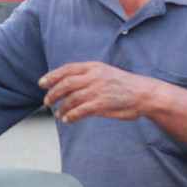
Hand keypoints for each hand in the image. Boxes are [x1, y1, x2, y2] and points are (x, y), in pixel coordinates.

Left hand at [39, 62, 154, 123]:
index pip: (67, 69)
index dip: (52, 76)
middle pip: (65, 84)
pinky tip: (67, 119)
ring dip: (61, 108)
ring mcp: (98, 91)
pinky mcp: (102, 104)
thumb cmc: (124, 85)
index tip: (42, 83)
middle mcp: (94, 77)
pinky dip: (71, 116)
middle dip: (53, 93)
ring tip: (58, 113)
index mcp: (94, 67)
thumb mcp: (105, 73)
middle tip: (47, 101)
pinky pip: (80, 111)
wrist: (144, 93)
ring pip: (71, 99)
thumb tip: (68, 84)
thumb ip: (88, 76)